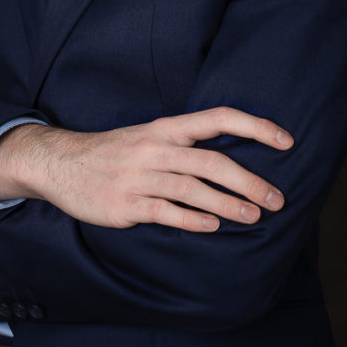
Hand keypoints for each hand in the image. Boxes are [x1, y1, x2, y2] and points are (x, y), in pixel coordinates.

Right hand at [0, 107, 292, 232]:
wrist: (60, 164)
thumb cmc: (114, 152)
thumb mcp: (149, 136)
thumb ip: (185, 145)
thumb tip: (233, 161)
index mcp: (166, 127)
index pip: (218, 117)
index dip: (254, 126)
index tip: (286, 140)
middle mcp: (156, 147)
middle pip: (212, 160)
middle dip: (249, 181)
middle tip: (277, 199)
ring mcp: (140, 176)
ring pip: (193, 189)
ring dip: (228, 205)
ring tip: (254, 217)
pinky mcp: (126, 205)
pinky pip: (166, 213)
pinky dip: (192, 221)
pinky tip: (212, 229)